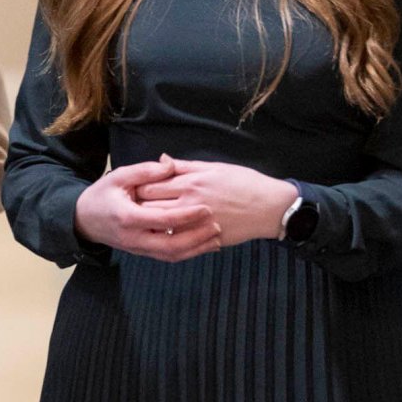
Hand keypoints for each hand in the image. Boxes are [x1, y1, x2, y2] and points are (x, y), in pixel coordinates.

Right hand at [75, 158, 221, 260]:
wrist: (83, 220)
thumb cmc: (102, 195)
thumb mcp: (119, 176)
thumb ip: (145, 171)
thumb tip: (169, 164)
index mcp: (128, 217)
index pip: (163, 219)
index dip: (187, 215)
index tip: (207, 208)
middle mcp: (134, 238)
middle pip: (171, 245)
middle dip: (197, 237)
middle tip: (218, 226)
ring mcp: (138, 248)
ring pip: (171, 255)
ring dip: (196, 249)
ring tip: (217, 239)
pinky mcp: (142, 252)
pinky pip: (168, 256)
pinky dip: (188, 253)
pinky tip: (203, 245)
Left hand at [135, 156, 296, 247]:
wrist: (269, 207)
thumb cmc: (244, 182)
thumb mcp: (213, 167)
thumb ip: (184, 166)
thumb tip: (161, 160)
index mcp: (190, 182)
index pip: (150, 186)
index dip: (138, 189)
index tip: (133, 191)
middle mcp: (189, 203)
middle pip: (150, 207)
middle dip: (138, 208)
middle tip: (132, 208)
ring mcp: (195, 224)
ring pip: (160, 227)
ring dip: (149, 225)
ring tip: (143, 222)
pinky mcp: (203, 238)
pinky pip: (177, 241)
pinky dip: (166, 238)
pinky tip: (163, 235)